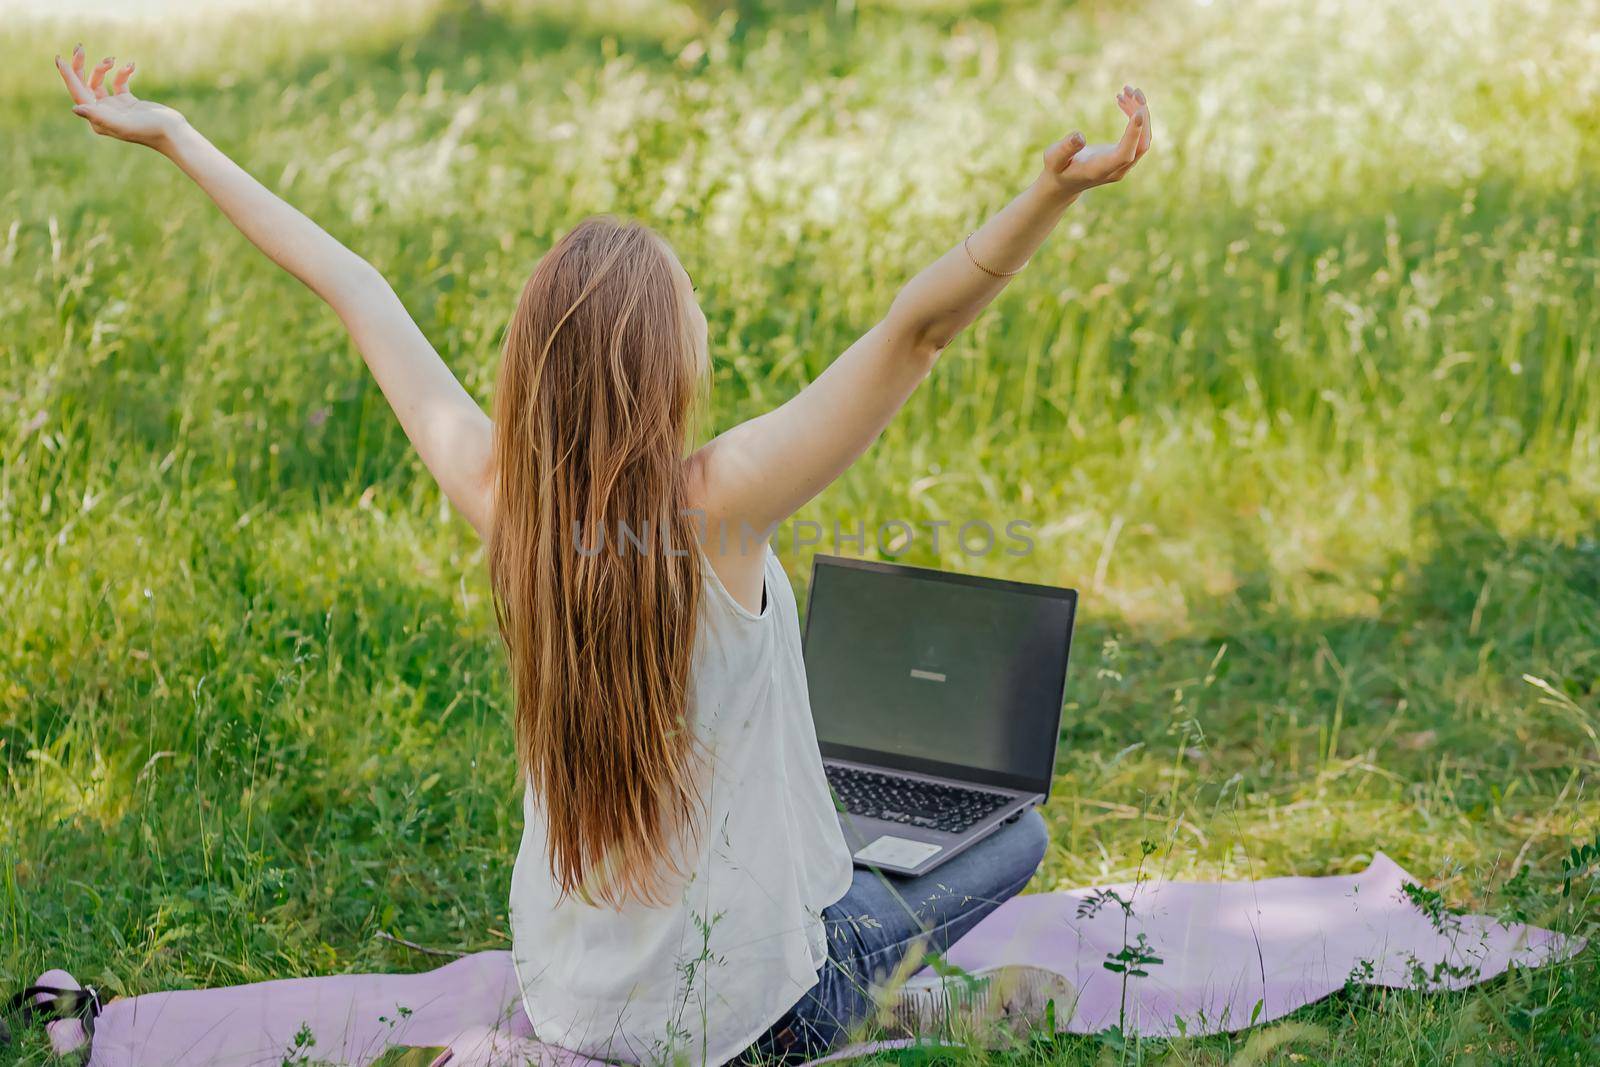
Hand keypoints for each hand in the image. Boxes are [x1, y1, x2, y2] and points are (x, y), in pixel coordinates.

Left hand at [55, 44, 185, 148]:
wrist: (173, 133)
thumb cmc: (149, 131)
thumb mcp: (123, 124)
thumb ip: (98, 116)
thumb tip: (76, 108)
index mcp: (98, 118)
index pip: (78, 92)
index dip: (67, 75)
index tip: (60, 58)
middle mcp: (103, 113)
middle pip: (84, 84)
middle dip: (80, 66)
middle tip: (79, 48)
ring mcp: (115, 107)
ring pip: (99, 81)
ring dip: (103, 67)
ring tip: (113, 60)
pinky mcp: (128, 101)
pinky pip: (119, 82)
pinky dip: (123, 72)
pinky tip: (131, 66)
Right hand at [1040, 86, 1152, 197]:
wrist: (1065, 182)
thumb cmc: (1057, 169)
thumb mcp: (1053, 159)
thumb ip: (1065, 149)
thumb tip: (1079, 136)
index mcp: (1100, 170)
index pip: (1124, 154)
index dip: (1133, 135)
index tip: (1138, 113)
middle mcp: (1117, 169)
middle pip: (1141, 144)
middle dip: (1142, 117)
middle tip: (1133, 90)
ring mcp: (1124, 164)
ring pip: (1142, 138)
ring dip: (1140, 113)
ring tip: (1127, 90)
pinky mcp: (1125, 155)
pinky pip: (1138, 136)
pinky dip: (1135, 116)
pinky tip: (1122, 100)